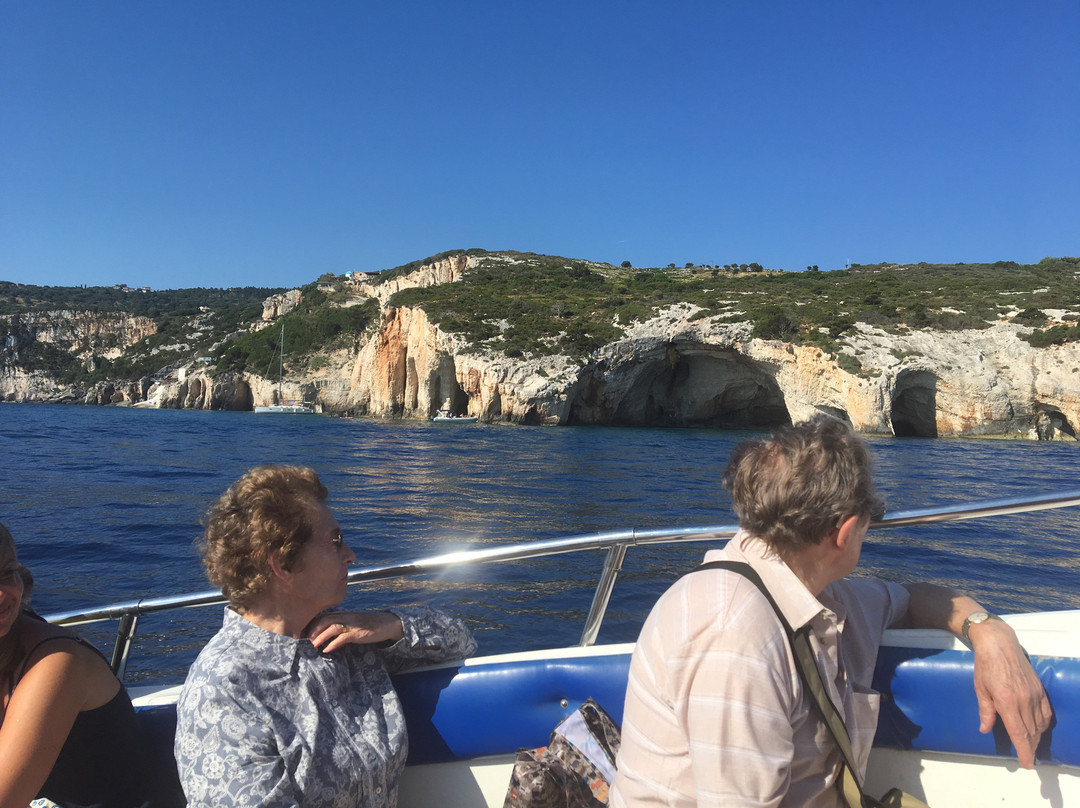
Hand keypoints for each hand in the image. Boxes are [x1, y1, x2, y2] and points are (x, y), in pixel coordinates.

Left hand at [307, 611, 403, 653]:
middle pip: (324, 620)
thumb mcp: (351, 622)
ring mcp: (351, 625)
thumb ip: (340, 625)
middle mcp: (345, 617)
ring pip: (331, 628)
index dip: (312, 625)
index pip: (323, 616)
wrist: (385, 624)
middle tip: (305, 641)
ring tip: (313, 646)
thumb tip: (326, 635)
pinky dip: (333, 644)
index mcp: (342, 614)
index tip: (305, 634)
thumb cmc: (367, 624)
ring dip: (320, 637)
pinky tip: (327, 650)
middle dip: (313, 630)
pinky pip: (342, 638)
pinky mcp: (357, 633)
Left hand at [969, 618, 1052, 767]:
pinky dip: (1043, 723)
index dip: (1024, 750)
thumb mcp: (980, 688)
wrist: (999, 644)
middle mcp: (1023, 699)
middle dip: (1030, 748)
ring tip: (1031, 746)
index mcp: (1006, 700)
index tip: (1027, 763)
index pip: (1019, 732)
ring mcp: (1034, 694)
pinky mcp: (1040, 689)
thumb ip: (985, 710)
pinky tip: (1039, 729)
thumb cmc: (985, 665)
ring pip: (1039, 723)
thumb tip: (984, 729)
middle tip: (1027, 758)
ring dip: (1036, 737)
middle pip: (1031, 731)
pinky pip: (1046, 712)